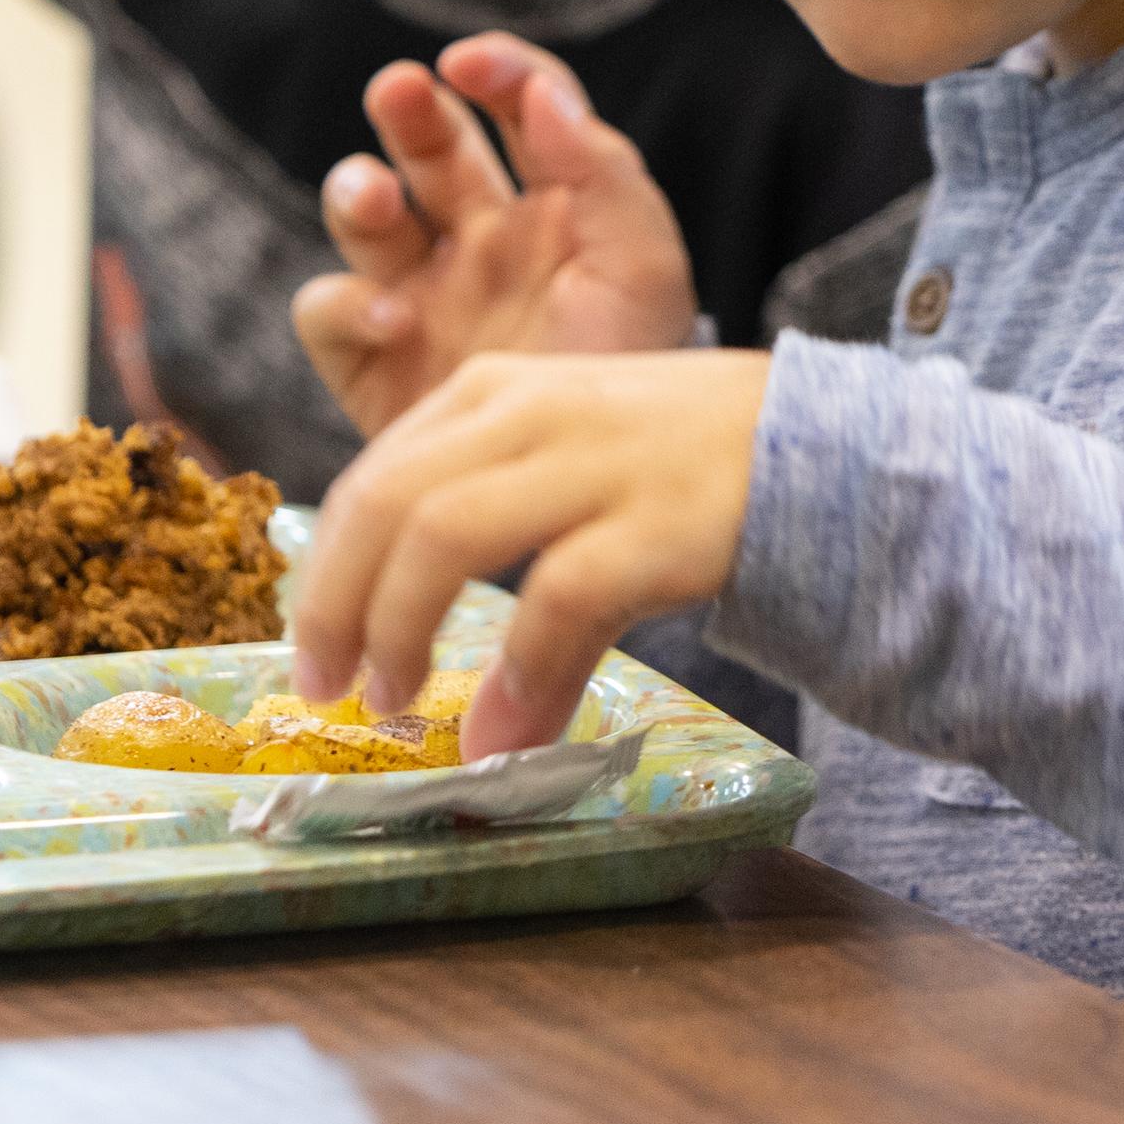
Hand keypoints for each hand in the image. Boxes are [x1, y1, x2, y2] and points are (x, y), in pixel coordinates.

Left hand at [292, 348, 769, 758]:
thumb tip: (404, 652)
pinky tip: (505, 731)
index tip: (311, 651)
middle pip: (386, 504)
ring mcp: (592, 461)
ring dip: (401, 629)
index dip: (326, 574)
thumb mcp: (558, 462)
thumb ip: (481, 526)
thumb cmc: (667, 464)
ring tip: (392, 702)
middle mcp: (528, 411)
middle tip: (326, 689)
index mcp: (490, 392)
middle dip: (338, 605)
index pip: (370, 479)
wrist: (812, 444)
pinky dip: (520, 670)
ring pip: (446, 534)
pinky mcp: (656, 521)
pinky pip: (561, 594)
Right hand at [294, 34, 695, 438]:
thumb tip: (543, 93)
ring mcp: (419, 293)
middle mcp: (475, 236)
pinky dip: (345, 304)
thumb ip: (604, 172)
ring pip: (362, 213)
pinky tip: (391, 317)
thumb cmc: (631, 373)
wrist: (599, 502)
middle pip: (426, 144)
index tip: (469, 63)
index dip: (492, 71)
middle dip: (407, 109)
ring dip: (357, 188)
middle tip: (401, 91)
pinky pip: (329, 313)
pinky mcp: (371, 361)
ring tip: (377, 198)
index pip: (514, 107)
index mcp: (548, 201)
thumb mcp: (644, 267)